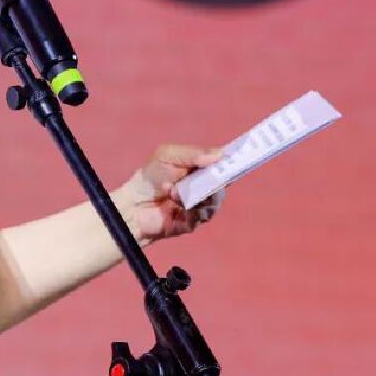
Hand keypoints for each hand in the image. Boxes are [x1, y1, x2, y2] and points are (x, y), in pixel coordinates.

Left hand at [113, 144, 227, 244]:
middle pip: (223, 183)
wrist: (133, 204)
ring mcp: (200, 205)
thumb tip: (220, 154)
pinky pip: (203, 215)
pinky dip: (191, 208)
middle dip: (216, 178)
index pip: (223, 164)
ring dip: (196, 194)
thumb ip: (193, 153)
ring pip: (214, 199)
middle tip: (207, 176)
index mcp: (201, 169)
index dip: (234, 160)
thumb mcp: (168, 155)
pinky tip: (176, 203)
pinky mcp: (194, 222)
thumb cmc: (150, 177)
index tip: (242, 156)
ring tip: (175, 190)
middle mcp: (204, 187)